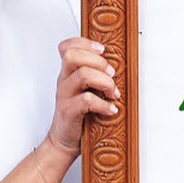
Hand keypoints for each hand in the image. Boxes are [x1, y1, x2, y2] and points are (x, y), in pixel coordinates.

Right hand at [47, 37, 118, 153]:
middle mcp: (64, 81)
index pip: (68, 47)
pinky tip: (110, 109)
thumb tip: (118, 66)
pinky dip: (103, 104)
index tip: (102, 50)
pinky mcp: (68, 111)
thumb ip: (94, 76)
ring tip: (113, 93)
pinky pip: (86, 101)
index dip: (85, 43)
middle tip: (111, 74)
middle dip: (98, 61)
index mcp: (68, 73)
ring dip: (104, 82)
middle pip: (73, 56)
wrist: (64, 139)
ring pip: (82, 75)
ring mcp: (64, 95)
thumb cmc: (78, 114)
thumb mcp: (84, 90)